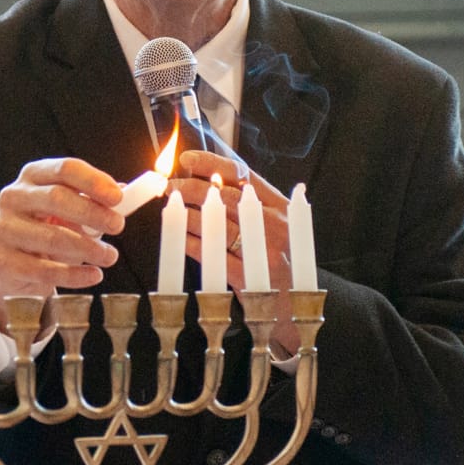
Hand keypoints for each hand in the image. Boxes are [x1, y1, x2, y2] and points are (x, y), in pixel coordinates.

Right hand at [0, 158, 122, 326]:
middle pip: (56, 198)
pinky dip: (75, 275)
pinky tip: (94, 275)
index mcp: (33, 177)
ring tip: (109, 256)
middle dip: (92, 213)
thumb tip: (127, 192)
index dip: (94, 181)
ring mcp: (4, 229)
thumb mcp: (70, 210)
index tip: (118, 197)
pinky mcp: (3, 261)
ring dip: (88, 247)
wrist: (14, 264)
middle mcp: (13, 197)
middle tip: (118, 226)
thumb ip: (96, 200)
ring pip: (52, 237)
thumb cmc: (47, 229)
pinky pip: (45, 269)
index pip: (64, 169)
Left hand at [173, 150, 299, 354]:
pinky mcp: (248, 278)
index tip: (186, 160)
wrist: (294, 303)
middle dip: (191, 188)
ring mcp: (263, 252)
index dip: (211, 163)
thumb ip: (245, 202)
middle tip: (169, 187)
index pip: (243, 174)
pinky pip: (211, 254)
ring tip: (169, 207)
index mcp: (280, 206)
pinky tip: (177, 235)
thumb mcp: (271, 224)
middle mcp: (275, 225)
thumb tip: (204, 178)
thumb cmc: (276, 258)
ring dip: (186, 214)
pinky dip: (190, 242)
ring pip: (217, 225)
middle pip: (225, 198)